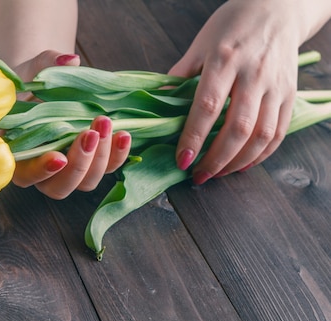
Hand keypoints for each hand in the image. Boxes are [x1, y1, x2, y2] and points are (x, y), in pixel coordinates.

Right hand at [10, 50, 131, 198]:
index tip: (59, 157)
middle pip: (61, 187)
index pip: (26, 175)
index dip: (42, 170)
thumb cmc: (33, 80)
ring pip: (87, 182)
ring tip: (107, 124)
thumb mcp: (33, 69)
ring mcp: (70, 171)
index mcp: (18, 155)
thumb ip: (46, 65)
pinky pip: (108, 169)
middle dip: (79, 163)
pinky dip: (118, 155)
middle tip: (91, 133)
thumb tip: (70, 60)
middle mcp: (43, 172)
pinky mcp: (93, 163)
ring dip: (101, 158)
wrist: (50, 85)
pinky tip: (124, 134)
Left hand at [169, 0, 303, 183]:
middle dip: (216, 159)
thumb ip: (180, 76)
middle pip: (238, 128)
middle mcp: (253, 73)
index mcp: (225, 59)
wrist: (277, 8)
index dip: (194, 137)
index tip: (182, 160)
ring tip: (217, 174)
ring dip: (237, 162)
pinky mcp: (290, 93)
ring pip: (262, 135)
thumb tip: (158, 105)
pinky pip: (279, 132)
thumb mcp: (199, 44)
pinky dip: (260, 155)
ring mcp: (276, 85)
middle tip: (198, 176)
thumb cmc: (231, 25)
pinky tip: (242, 164)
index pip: (208, 106)